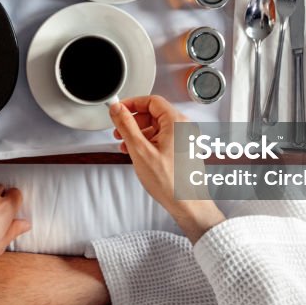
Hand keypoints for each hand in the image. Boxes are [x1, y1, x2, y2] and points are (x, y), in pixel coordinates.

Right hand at [110, 96, 223, 242]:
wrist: (188, 204)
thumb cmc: (171, 183)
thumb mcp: (140, 151)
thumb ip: (126, 126)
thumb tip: (117, 110)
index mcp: (177, 122)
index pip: (152, 100)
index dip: (132, 103)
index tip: (118, 109)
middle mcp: (184, 127)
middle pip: (154, 113)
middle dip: (133, 120)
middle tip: (119, 129)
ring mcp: (185, 139)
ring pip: (157, 126)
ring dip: (139, 132)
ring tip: (125, 145)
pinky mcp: (183, 149)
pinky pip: (163, 138)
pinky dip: (148, 141)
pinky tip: (137, 153)